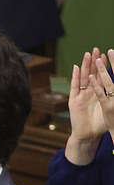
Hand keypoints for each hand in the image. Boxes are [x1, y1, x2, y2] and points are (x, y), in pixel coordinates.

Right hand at [66, 49, 113, 164]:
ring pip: (84, 78)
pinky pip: (75, 87)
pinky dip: (75, 77)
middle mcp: (89, 93)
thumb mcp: (112, 109)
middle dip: (94, 62)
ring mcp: (81, 96)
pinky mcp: (74, 101)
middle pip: (92, 74)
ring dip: (85, 66)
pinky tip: (76, 67)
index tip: (109, 53)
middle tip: (97, 49)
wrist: (88, 135)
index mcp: (99, 93)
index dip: (105, 65)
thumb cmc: (102, 125)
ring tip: (87, 54)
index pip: (102, 76)